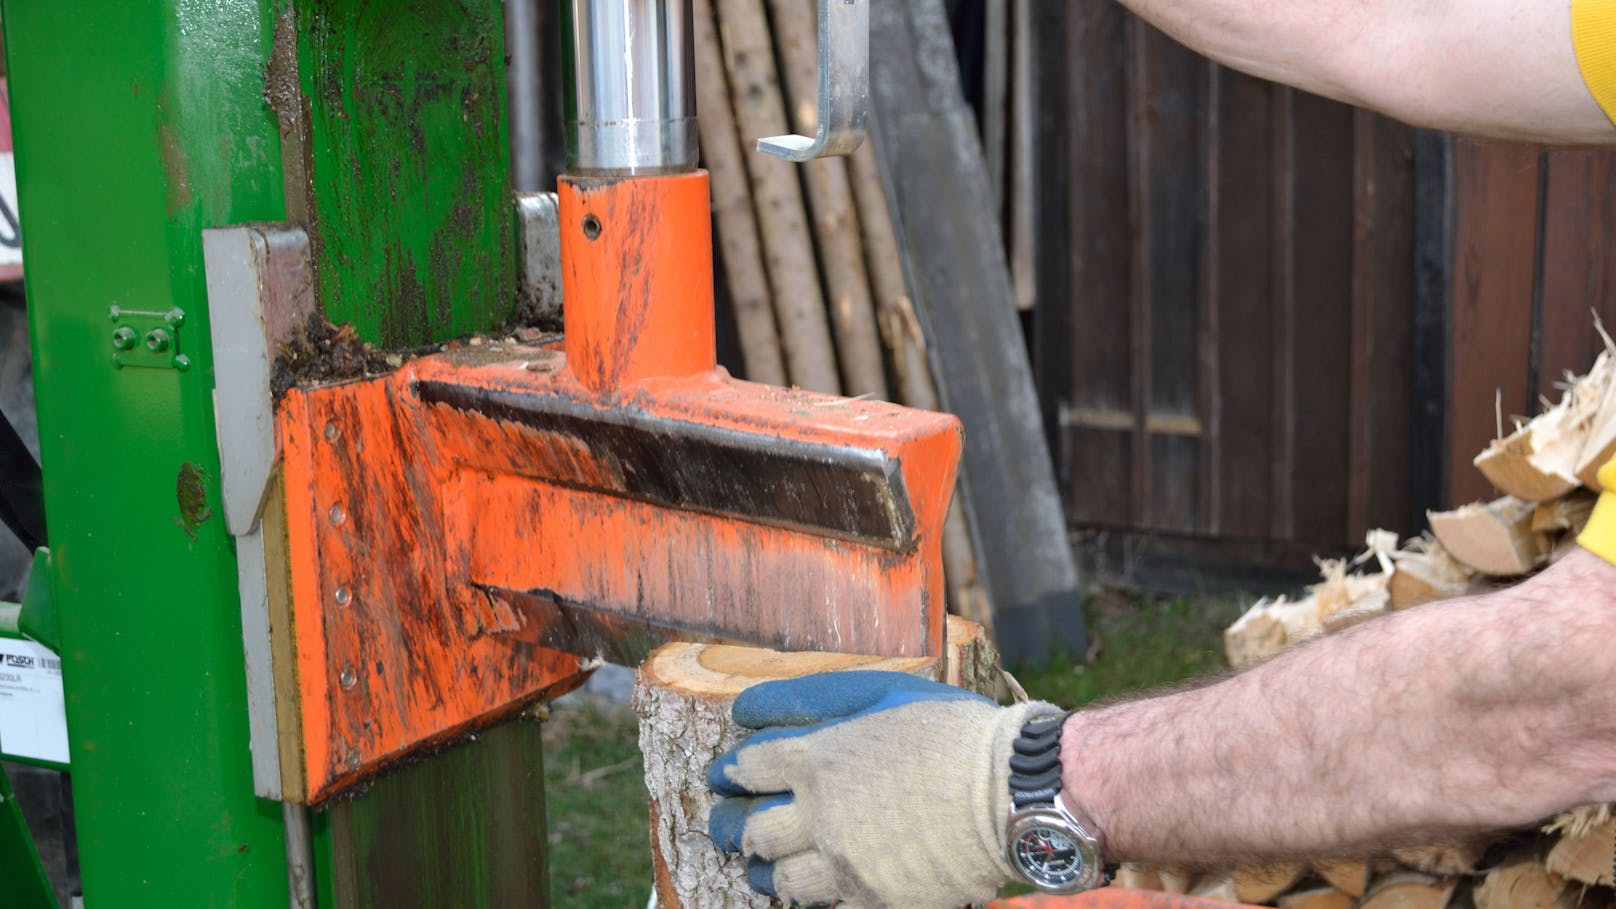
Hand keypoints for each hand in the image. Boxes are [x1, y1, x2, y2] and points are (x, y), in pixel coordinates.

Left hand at [706, 670, 1057, 908]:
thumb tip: (744, 710)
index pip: (747, 770)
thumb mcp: (876, 692)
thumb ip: (807, 698)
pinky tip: (818, 891)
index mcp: (817, 760)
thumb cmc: (948, 731)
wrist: (1010, 792)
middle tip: (730, 826)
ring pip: (780, 881)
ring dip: (765, 872)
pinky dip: (814, 901)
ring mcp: (847, 866)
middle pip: (753, 831)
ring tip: (764, 867)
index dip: (731, 773)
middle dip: (734, 827)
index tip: (726, 777)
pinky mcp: (876, 901)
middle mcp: (821, 817)